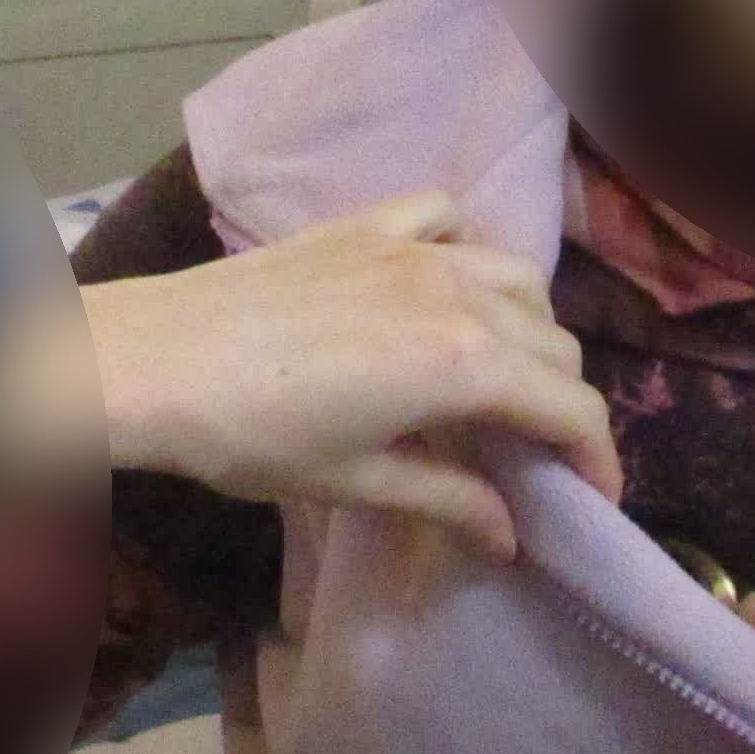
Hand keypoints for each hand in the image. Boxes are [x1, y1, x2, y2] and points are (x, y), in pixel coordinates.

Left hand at [87, 193, 620, 562]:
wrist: (156, 360)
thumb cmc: (252, 437)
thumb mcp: (356, 483)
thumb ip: (448, 500)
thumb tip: (511, 535)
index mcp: (464, 364)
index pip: (571, 408)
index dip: (597, 458)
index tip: (594, 498)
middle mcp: (457, 292)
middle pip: (555, 344)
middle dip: (564, 403)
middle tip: (539, 452)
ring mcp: (412, 247)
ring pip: (516, 277)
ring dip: (529, 328)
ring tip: (501, 373)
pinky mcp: (365, 224)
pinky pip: (447, 218)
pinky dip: (467, 249)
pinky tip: (446, 283)